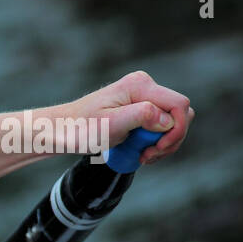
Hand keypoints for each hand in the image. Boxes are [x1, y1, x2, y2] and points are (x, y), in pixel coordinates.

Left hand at [59, 70, 194, 165]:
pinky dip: (155, 141)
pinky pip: (160, 125)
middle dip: (171, 138)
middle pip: (180, 113)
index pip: (179, 105)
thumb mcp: (111, 124)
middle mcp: (144, 86)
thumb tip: (168, 120)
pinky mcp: (139, 108)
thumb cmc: (80, 128)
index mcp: (140, 85)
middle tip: (148, 155)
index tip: (157, 149)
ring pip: (172, 121)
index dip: (177, 130)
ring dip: (163, 143)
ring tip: (143, 155)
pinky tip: (140, 152)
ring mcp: (142, 97)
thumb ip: (142, 116)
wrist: (62, 130)